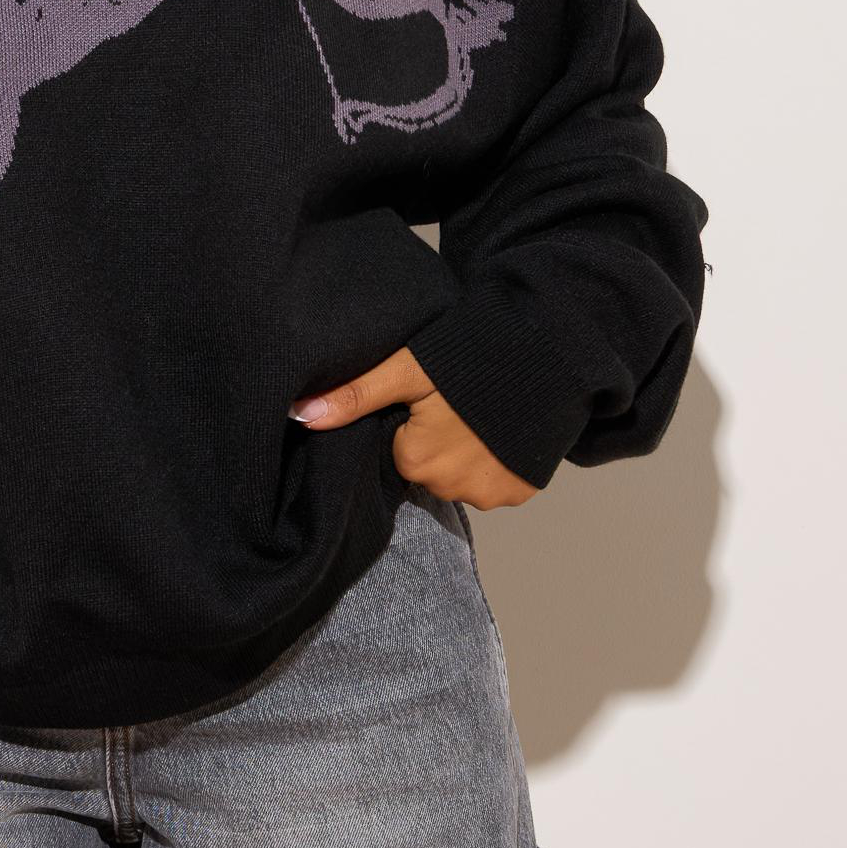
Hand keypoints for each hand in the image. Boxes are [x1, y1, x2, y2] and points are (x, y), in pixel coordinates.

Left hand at [289, 346, 541, 510]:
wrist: (547, 353)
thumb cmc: (469, 357)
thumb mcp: (406, 370)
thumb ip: (354, 395)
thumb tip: (299, 416)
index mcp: (416, 461)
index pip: (399, 451)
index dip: (411, 424)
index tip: (429, 401)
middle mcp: (452, 488)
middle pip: (429, 467)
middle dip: (437, 441)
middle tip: (456, 404)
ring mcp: (491, 494)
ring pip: (460, 476)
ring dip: (467, 452)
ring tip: (482, 413)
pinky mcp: (522, 491)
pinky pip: (494, 482)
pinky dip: (496, 461)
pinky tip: (503, 429)